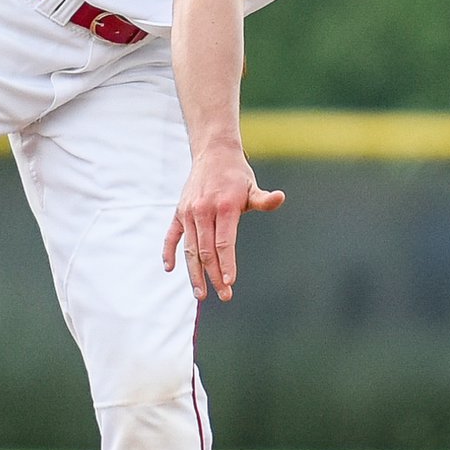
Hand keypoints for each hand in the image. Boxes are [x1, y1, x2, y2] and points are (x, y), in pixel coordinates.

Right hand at [160, 150, 284, 300]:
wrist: (213, 154)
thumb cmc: (237, 175)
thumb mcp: (252, 186)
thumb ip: (264, 200)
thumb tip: (280, 198)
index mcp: (224, 207)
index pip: (224, 243)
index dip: (226, 264)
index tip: (229, 283)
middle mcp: (203, 211)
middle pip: (207, 251)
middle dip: (215, 276)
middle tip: (224, 296)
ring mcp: (188, 213)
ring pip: (190, 249)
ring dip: (194, 273)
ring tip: (201, 294)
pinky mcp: (179, 213)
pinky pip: (171, 237)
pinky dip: (169, 252)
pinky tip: (170, 268)